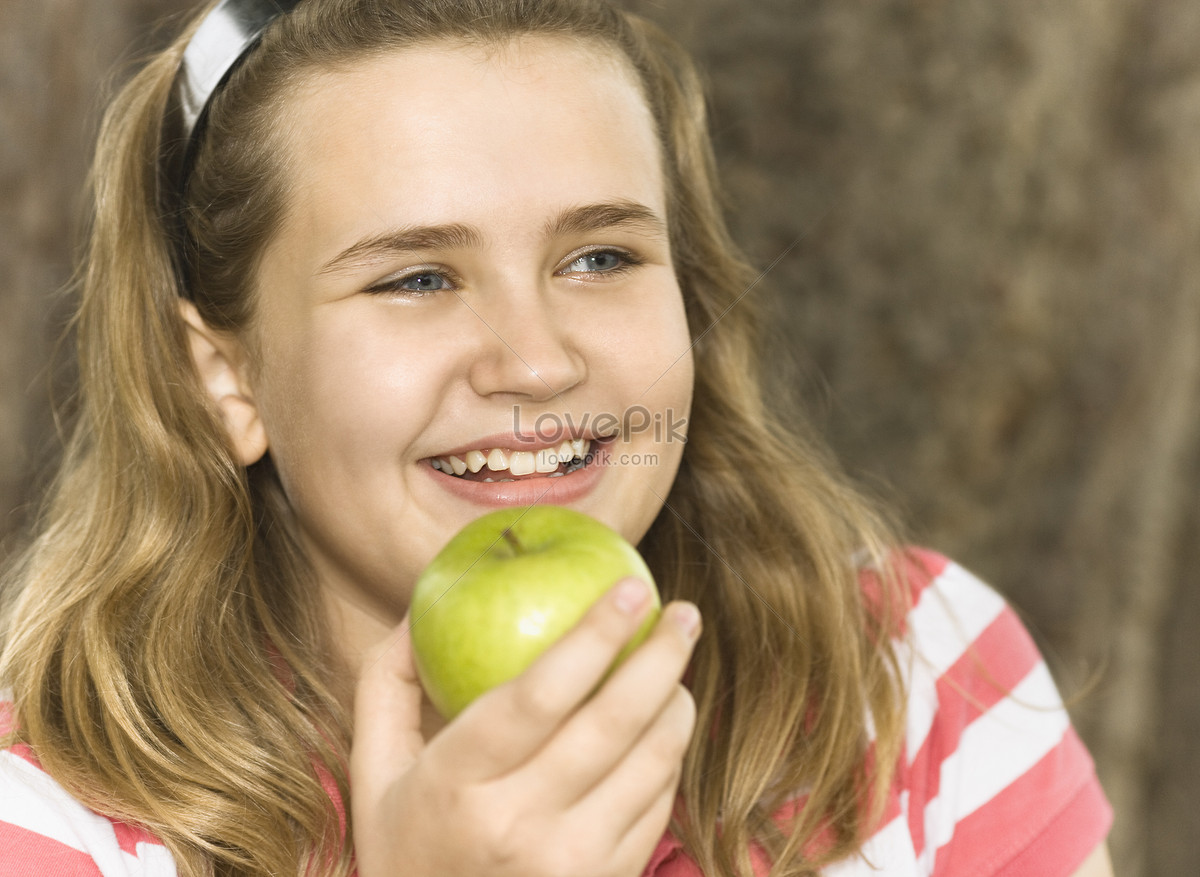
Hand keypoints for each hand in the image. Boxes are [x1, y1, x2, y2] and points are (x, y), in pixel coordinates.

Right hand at [350, 577, 699, 876]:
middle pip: (611, 723)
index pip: (538, 695)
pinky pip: (657, 807)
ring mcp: (568, 865)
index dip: (593, 635)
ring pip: (650, 764)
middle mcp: (515, 827)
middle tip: (683, 612)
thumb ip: (387, 682)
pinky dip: (670, 757)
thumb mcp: (374, 770)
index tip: (629, 587)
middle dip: (661, 656)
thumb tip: (420, 606)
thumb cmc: (406, 846)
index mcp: (454, 784)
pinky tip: (665, 725)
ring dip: (677, 701)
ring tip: (678, 664)